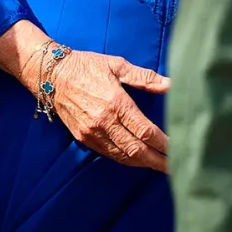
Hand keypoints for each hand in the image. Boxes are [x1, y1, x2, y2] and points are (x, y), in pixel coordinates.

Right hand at [22, 49, 169, 170]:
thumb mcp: (118, 65)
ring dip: (142, 163)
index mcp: (116, 103)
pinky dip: (125, 159)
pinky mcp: (83, 138)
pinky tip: (137, 159)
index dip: (163, 143)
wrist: (53, 75)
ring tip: (160, 165)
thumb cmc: (88, 65)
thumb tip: (171, 84)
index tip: (178, 147)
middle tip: (175, 166)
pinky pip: (109, 153)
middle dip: (157, 160)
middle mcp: (104, 122)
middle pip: (136, 149)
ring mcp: (92, 133)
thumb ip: (146, 78)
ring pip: (122, 155)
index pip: (145, 131)